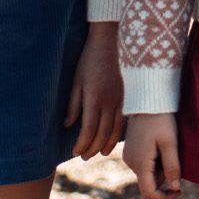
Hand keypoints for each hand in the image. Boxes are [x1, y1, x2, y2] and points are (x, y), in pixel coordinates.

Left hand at [66, 22, 124, 157]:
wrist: (113, 41)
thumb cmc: (91, 58)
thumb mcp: (77, 80)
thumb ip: (73, 103)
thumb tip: (68, 124)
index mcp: (94, 98)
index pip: (88, 129)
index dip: (82, 143)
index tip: (75, 152)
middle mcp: (110, 102)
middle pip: (102, 133)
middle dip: (93, 148)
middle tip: (84, 157)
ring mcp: (122, 100)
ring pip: (115, 130)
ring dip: (107, 144)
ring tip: (99, 153)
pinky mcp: (129, 97)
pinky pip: (124, 121)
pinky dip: (118, 134)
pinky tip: (113, 139)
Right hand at [124, 112, 180, 198]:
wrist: (147, 101)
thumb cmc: (161, 120)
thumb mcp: (170, 143)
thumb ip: (172, 167)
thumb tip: (175, 188)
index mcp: (140, 163)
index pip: (149, 192)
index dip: (164, 197)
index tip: (179, 191)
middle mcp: (131, 163)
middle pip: (150, 182)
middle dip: (165, 176)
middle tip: (175, 156)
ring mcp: (129, 157)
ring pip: (148, 174)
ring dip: (160, 168)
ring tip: (167, 147)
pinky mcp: (130, 151)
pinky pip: (144, 164)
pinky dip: (155, 161)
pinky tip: (160, 145)